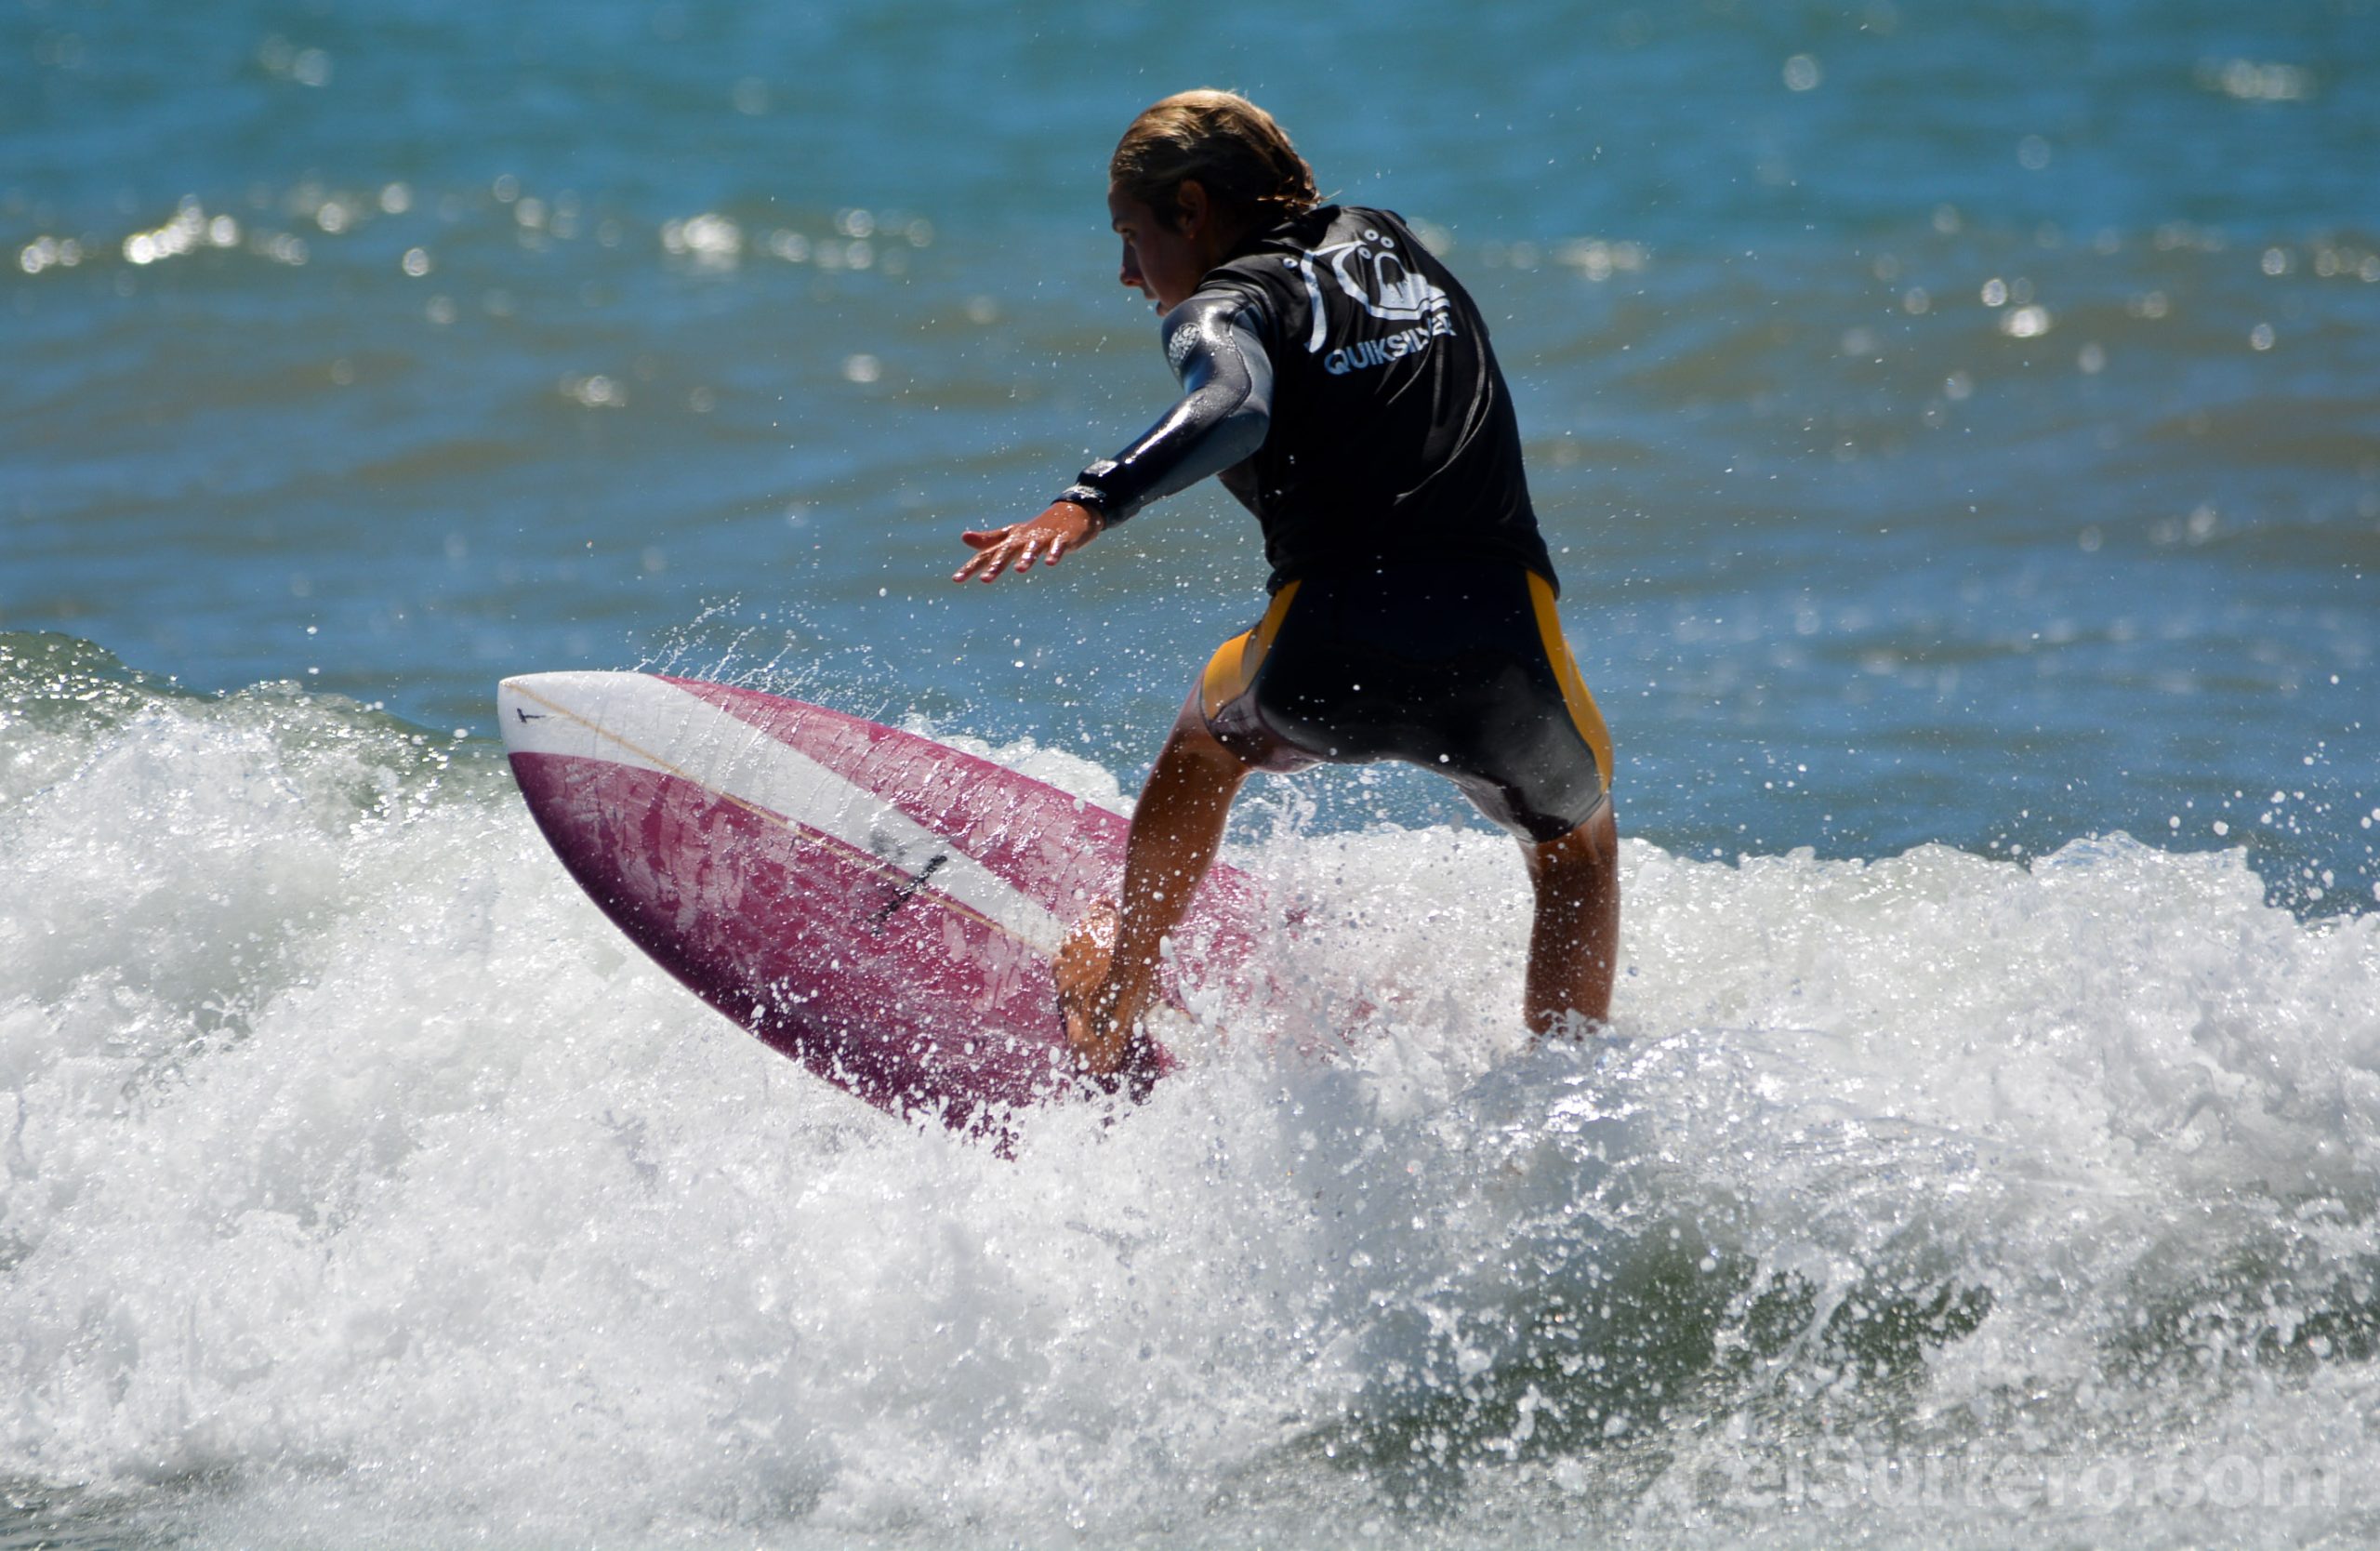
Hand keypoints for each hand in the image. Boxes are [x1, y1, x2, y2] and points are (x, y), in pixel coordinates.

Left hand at [953, 501, 1103, 583]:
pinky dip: (1054, 553)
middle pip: (1007, 552)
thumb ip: (989, 540)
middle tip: (985, 579)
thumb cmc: (1037, 529)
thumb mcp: (1012, 535)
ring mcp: (1043, 537)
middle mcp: (1023, 538)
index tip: (956, 579)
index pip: (987, 555)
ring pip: (1032, 548)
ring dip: (1026, 558)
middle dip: (997, 565)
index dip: (972, 567)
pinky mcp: (1062, 538)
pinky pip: (1058, 546)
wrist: (1071, 512)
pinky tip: (1050, 562)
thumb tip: (963, 537)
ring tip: (1020, 570)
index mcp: (1010, 541)